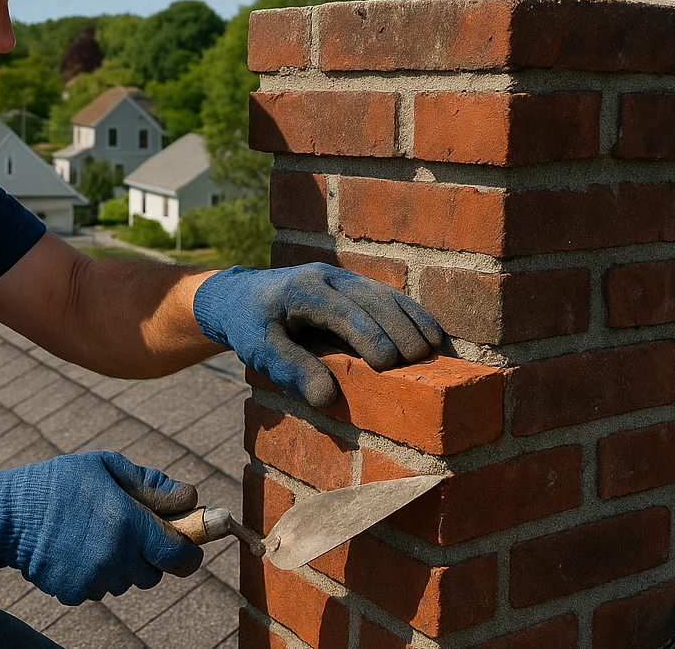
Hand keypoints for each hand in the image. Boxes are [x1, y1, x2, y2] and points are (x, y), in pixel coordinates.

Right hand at [0, 451, 202, 604]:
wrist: (9, 514)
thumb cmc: (61, 482)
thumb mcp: (107, 467)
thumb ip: (151, 484)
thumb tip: (190, 497)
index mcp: (128, 523)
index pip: (179, 555)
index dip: (190, 552)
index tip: (189, 547)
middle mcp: (115, 557)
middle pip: (153, 574)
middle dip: (149, 557)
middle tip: (128, 532)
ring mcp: (93, 579)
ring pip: (125, 582)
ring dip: (120, 565)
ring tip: (93, 535)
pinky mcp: (74, 592)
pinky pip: (99, 590)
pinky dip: (94, 575)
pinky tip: (75, 550)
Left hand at [193, 263, 444, 406]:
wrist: (241, 296)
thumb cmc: (251, 326)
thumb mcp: (260, 351)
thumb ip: (291, 371)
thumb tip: (326, 397)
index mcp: (303, 290)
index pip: (343, 311)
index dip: (369, 336)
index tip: (388, 364)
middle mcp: (327, 276)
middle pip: (372, 299)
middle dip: (398, 328)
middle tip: (418, 360)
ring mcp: (343, 276)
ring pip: (385, 294)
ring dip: (411, 319)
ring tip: (433, 348)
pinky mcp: (353, 284)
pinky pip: (387, 295)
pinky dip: (410, 312)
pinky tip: (430, 332)